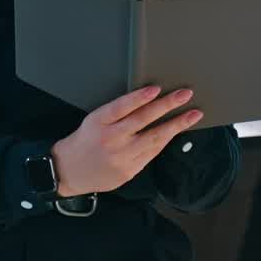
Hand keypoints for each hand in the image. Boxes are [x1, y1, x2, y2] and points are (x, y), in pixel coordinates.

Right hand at [50, 86, 202, 195]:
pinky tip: (177, 132)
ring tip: (192, 115)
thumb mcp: (94, 120)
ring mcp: (120, 157)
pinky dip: (165, 141)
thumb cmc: (85, 140)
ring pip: (153, 139)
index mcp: (98, 122)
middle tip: (185, 94)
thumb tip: (149, 99)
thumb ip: (118, 112)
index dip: (139, 97)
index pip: (120, 107)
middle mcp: (110, 140)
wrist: (68, 171)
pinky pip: (152, 153)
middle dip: (167, 106)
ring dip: (176, 125)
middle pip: (142, 120)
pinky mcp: (128, 171)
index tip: (156, 89)